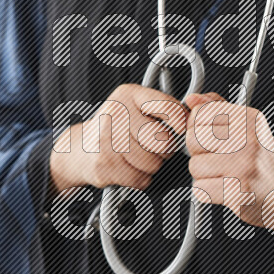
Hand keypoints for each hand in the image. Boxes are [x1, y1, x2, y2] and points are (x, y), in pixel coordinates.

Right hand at [50, 84, 186, 191]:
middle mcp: (116, 114)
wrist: (80, 149)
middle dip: (165, 149)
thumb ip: (162, 108)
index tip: (182, 129)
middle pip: (163, 140)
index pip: (168, 107)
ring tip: (139, 157)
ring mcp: (108, 140)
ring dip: (152, 165)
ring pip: (154, 162)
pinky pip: (140, 179)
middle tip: (154, 147)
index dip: (182, 122)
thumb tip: (193, 117)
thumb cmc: (115, 128)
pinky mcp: (104, 165)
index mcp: (128, 94)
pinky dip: (140, 179)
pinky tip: (130, 168)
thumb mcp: (134, 106)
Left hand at [184, 93, 273, 249]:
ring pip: (195, 166)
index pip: (200, 114)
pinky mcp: (237, 192)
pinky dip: (208, 192)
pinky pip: (200, 189)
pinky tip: (225, 188)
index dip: (198, 128)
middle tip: (218, 158)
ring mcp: (241, 166)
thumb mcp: (247, 125)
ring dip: (205, 174)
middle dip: (200, 152)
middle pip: (193, 139)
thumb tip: (192, 100)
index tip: (210, 137)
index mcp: (248, 119)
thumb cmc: (266, 161)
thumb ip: (217, 108)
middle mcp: (246, 140)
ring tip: (225, 174)